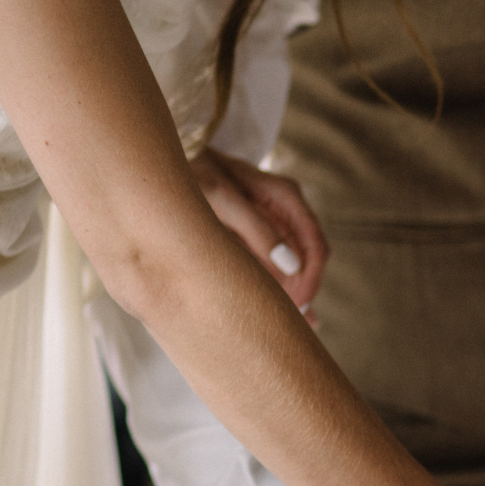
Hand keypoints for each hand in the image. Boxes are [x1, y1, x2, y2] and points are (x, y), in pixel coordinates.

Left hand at [189, 148, 327, 321]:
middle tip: (288, 322)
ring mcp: (275, 222)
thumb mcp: (222, 199)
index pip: (316, 244)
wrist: (168, 162)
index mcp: (285, 196)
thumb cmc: (194, 173)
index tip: (299, 305)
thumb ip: (257, 230)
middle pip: (311, 259)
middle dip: (304, 291)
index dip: (311, 279)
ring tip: (283, 323)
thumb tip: (292, 266)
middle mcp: (286, 210)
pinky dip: (280, 288)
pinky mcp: (259, 235)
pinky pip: (278, 266)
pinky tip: (281, 313)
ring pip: (297, 266)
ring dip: (293, 293)